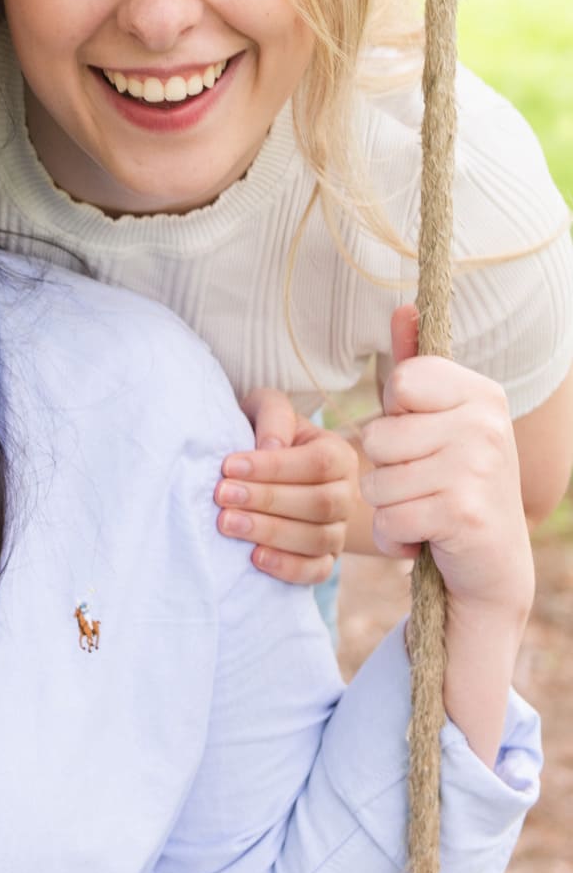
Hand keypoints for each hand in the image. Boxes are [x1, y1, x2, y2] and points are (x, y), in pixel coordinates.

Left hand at [216, 388, 358, 586]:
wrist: (265, 471)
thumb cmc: (264, 433)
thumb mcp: (266, 410)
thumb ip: (273, 416)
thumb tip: (272, 446)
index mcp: (338, 454)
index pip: (318, 463)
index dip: (274, 467)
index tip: (229, 466)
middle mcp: (345, 493)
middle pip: (319, 503)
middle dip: (267, 500)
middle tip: (222, 496)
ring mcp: (339, 530)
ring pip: (318, 538)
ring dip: (271, 533)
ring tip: (228, 524)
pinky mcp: (325, 559)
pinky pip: (317, 571)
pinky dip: (288, 568)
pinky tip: (254, 558)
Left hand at [359, 306, 534, 621]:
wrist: (494, 565)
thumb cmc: (455, 485)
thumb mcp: (439, 423)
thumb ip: (416, 370)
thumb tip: (403, 308)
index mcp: (482, 393)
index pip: (400, 381)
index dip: (396, 417)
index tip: (424, 438)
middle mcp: (486, 425)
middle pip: (380, 434)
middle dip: (387, 469)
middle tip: (425, 484)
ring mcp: (478, 469)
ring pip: (378, 480)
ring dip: (390, 505)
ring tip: (425, 509)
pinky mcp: (464, 513)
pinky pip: (389, 517)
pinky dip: (396, 536)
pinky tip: (425, 537)